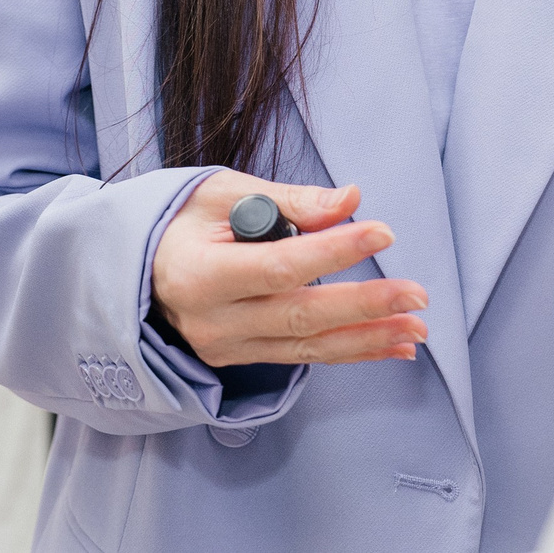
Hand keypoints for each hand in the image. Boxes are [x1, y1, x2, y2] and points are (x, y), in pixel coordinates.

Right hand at [150, 172, 427, 367]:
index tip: (382, 231)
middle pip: (300, 315)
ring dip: (368, 338)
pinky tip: (392, 347)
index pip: (279, 266)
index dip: (334, 250)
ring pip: (308, 346)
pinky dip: (351, 352)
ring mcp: (228, 348)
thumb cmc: (180, 221)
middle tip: (417, 294)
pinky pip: (304, 357)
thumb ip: (289, 201)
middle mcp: (214, 321)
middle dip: (365, 306)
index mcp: (201, 273)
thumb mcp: (222, 194)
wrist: (136, 271)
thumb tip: (350, 200)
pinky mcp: (243, 358)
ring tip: (417, 329)